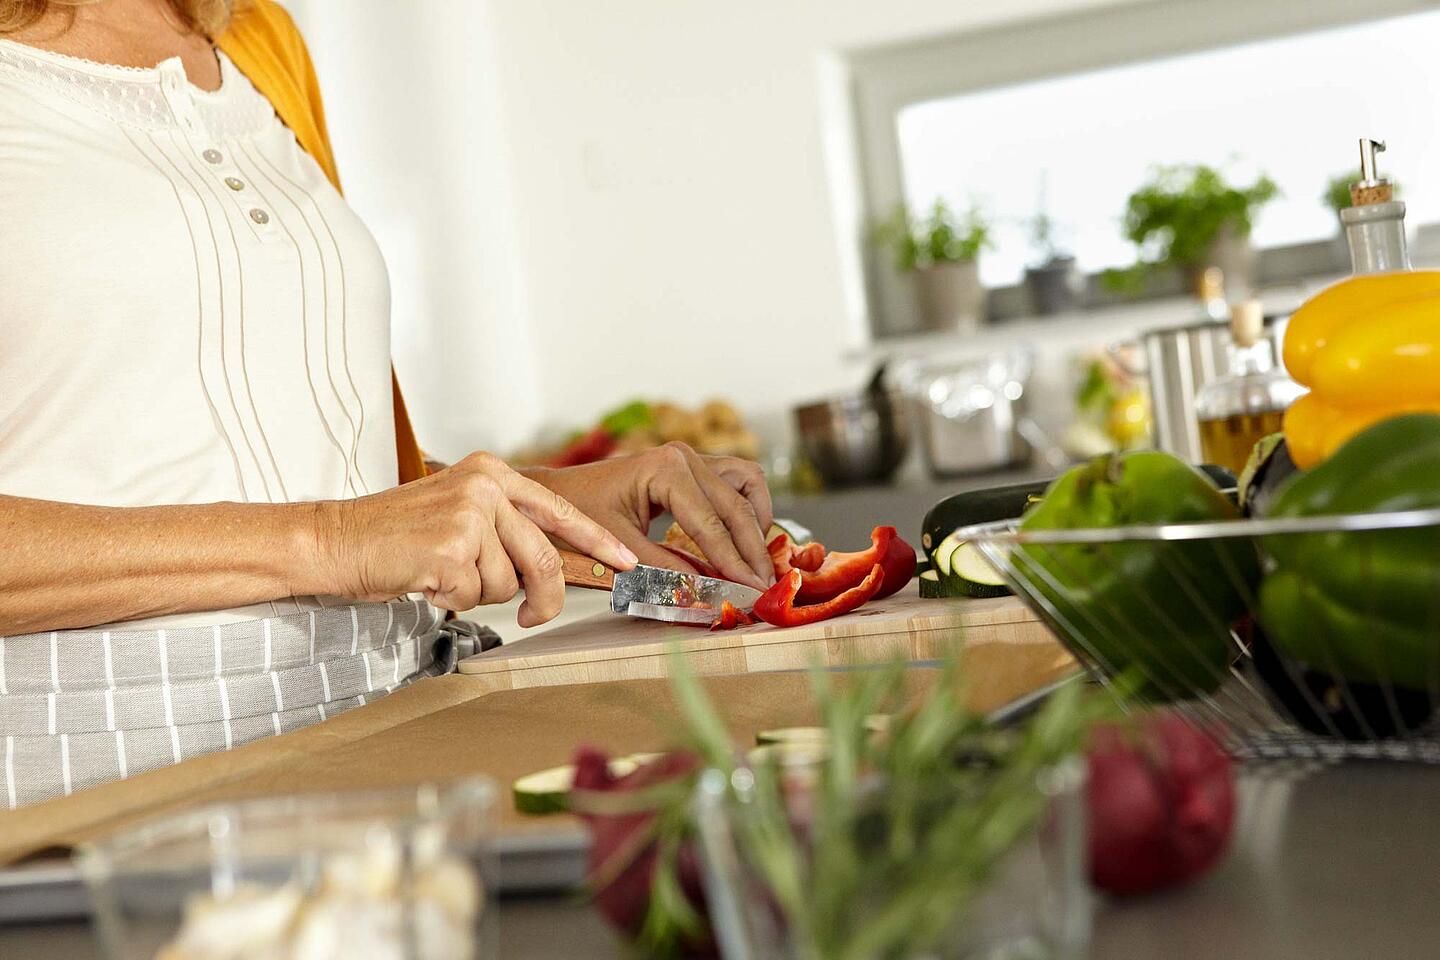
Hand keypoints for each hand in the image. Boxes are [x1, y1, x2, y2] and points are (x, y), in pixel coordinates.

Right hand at [319, 452, 637, 626]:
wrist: (336, 541)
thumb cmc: (396, 537)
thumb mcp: (459, 514)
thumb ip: (504, 528)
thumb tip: (549, 569)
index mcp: (492, 473)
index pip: (559, 509)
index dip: (596, 540)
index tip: (624, 562)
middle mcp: (486, 486)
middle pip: (543, 556)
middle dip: (545, 597)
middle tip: (533, 617)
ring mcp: (469, 515)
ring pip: (508, 583)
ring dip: (479, 594)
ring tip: (442, 573)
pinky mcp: (451, 548)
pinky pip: (476, 596)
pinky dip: (454, 600)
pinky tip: (426, 579)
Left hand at [524, 442, 774, 589]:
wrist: (554, 495)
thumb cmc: (576, 518)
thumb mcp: (620, 550)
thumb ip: (666, 572)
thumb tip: (708, 596)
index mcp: (665, 469)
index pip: (712, 523)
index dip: (735, 561)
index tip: (753, 590)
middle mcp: (683, 456)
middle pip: (737, 505)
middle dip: (752, 548)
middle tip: (763, 584)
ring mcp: (689, 457)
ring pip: (746, 483)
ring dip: (755, 521)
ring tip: (755, 560)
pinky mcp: (691, 465)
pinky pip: (735, 480)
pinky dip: (745, 507)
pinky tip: (742, 537)